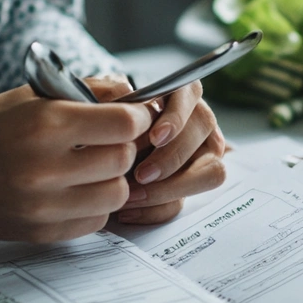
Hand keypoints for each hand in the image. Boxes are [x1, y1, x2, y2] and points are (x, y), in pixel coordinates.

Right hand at [0, 85, 151, 241]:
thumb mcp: (31, 96)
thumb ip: (87, 91)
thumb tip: (133, 93)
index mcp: (44, 124)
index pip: (123, 124)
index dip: (136, 117)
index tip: (133, 116)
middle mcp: (45, 167)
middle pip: (123, 160)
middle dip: (123, 147)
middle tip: (110, 142)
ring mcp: (43, 205)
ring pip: (116, 195)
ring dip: (112, 179)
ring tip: (93, 168)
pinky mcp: (40, 232)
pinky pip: (94, 221)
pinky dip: (93, 205)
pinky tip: (75, 190)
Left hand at [86, 76, 227, 225]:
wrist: (92, 155)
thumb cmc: (99, 123)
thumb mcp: (96, 100)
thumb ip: (108, 91)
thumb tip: (123, 95)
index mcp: (180, 94)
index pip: (192, 94)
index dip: (178, 117)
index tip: (156, 136)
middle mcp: (198, 122)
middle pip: (203, 134)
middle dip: (172, 158)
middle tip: (141, 174)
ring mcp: (201, 156)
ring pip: (210, 173)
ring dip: (171, 188)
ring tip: (133, 195)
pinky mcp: (187, 188)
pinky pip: (184, 202)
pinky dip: (155, 210)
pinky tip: (128, 211)